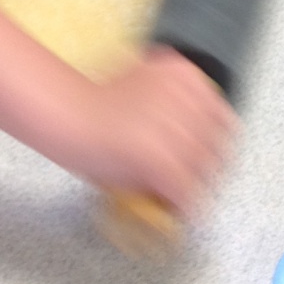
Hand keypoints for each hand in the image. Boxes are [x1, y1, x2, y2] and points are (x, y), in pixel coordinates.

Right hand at [55, 49, 236, 217]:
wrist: (63, 115)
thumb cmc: (92, 105)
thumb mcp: (142, 88)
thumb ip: (172, 108)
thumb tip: (189, 141)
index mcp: (182, 72)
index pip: (220, 115)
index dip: (215, 142)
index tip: (207, 157)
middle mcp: (185, 96)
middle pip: (216, 143)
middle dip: (207, 167)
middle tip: (192, 182)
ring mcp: (174, 129)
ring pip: (204, 170)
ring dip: (197, 187)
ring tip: (182, 197)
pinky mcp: (161, 159)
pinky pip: (185, 191)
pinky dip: (185, 205)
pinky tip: (177, 210)